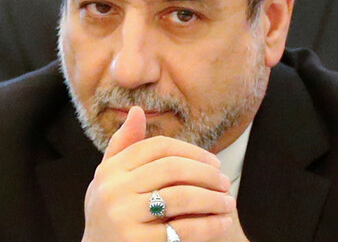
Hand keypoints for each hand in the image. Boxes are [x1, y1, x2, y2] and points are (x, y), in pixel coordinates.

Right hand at [82, 107, 238, 241]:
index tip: (214, 161)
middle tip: (226, 182)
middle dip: (206, 174)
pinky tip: (222, 223)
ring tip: (228, 202)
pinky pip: (182, 229)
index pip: (157, 147)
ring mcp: (123, 217)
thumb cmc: (110, 213)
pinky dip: (208, 225)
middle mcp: (113, 190)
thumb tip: (137, 110)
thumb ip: (124, 146)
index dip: (190, 151)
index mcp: (109, 170)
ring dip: (212, 199)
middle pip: (172, 169)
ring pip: (181, 197)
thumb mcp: (109, 179)